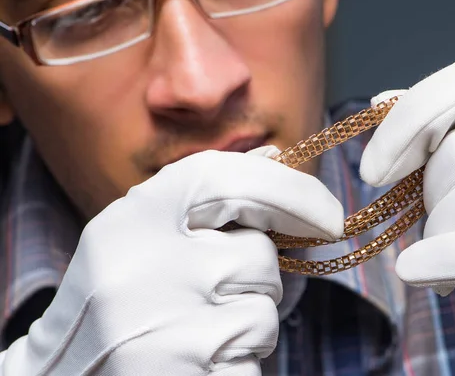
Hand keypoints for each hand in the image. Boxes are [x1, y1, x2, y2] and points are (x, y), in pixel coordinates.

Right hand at [0, 147, 343, 375]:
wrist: (68, 371)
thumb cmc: (115, 298)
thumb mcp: (140, 231)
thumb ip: (203, 195)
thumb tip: (276, 157)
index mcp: (133, 219)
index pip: (225, 177)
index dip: (289, 191)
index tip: (328, 216)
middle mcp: (148, 267)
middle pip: (256, 253)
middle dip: (254, 273)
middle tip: (212, 290)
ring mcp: (168, 324)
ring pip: (263, 309)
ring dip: (246, 318)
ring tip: (194, 329)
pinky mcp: (189, 370)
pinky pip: (254, 352)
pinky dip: (240, 355)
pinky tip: (198, 357)